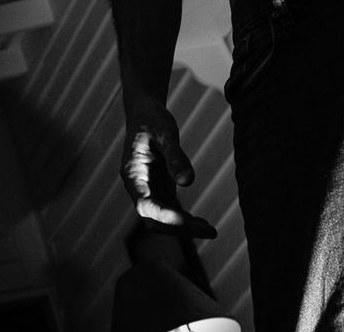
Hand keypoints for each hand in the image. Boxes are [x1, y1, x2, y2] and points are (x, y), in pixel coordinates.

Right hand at [121, 99, 216, 238]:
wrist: (145, 112)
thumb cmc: (152, 120)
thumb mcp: (165, 133)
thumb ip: (175, 157)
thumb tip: (188, 182)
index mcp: (133, 175)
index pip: (145, 205)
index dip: (164, 215)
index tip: (186, 220)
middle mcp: (138, 188)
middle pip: (154, 219)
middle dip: (180, 228)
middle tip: (209, 231)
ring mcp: (148, 190)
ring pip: (163, 219)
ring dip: (184, 227)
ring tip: (210, 231)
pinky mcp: (158, 189)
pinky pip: (170, 210)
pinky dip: (185, 219)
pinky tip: (202, 223)